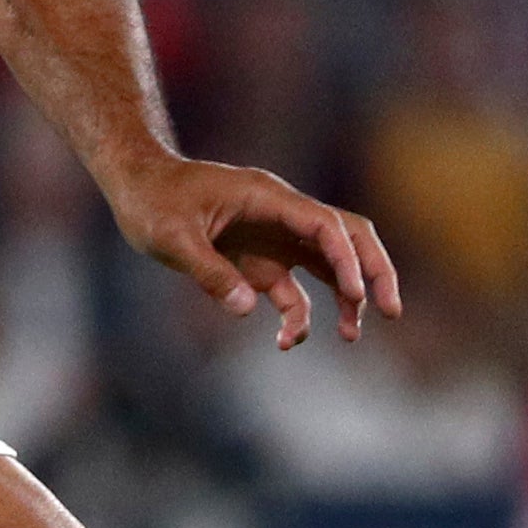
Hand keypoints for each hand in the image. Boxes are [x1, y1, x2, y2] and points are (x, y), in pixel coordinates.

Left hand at [111, 153, 401, 351]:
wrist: (136, 186)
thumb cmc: (151, 202)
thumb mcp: (169, 237)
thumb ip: (207, 271)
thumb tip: (243, 309)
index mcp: (268, 198)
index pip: (324, 224)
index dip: (346, 258)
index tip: (354, 293)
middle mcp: (281, 215)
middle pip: (346, 239)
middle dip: (373, 272)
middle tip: (391, 310)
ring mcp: (274, 238)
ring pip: (329, 266)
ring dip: (347, 299)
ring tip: (351, 336)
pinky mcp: (260, 261)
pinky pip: (293, 291)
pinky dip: (298, 315)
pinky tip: (286, 341)